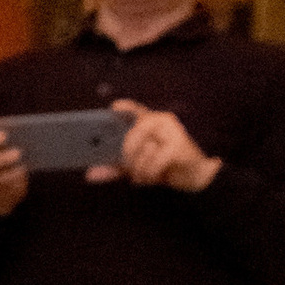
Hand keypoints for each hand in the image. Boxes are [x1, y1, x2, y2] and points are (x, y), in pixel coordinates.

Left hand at [95, 100, 217, 193]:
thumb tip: (89, 175)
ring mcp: (172, 131)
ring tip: (147, 175)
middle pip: (131, 137)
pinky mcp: (179, 145)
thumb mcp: (135, 167)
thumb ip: (113, 168)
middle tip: (133, 171)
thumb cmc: (164, 167)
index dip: (125, 108)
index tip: (114, 108)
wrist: (195, 177)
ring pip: (142, 151)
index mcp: (149, 123)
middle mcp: (160, 122)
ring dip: (141, 170)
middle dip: (127, 159)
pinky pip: (154, 161)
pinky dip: (151, 173)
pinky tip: (157, 176)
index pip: (135, 111)